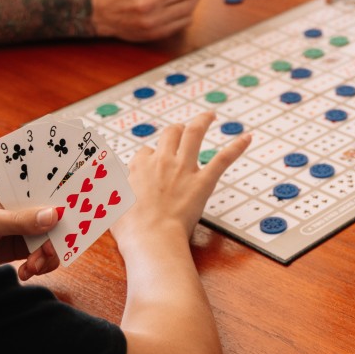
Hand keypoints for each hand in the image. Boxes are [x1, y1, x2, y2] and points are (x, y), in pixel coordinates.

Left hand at [0, 188, 60, 279]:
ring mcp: (22, 229)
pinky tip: (26, 273)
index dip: (63, 198)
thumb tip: (55, 214)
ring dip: (47, 256)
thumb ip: (19, 219)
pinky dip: (38, 266)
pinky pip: (40, 256)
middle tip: (48, 253)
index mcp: (14, 191)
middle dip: (56, 237)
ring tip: (32, 269)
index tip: (77, 212)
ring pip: (50, 240)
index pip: (45, 189)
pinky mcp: (20, 249)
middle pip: (53, 218)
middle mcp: (22, 208)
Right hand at [112, 111, 250, 242]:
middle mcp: (162, 161)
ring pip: (193, 134)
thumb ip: (112, 194)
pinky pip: (222, 159)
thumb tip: (107, 191)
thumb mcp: (111, 207)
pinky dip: (236, 147)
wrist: (151, 238)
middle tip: (181, 128)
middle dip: (175, 129)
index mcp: (139, 167)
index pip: (145, 153)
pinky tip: (247, 138)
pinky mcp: (203, 181)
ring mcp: (184, 169)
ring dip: (202, 121)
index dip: (149, 158)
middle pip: (169, 134)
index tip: (152, 166)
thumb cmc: (131, 229)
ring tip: (209, 115)